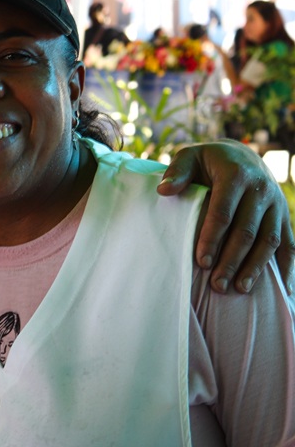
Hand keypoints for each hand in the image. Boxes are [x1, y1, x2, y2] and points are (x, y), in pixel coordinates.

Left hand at [159, 140, 293, 293]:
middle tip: (217, 284)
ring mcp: (276, 204)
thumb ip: (177, 172)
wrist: (242, 156)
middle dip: (232, 260)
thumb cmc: (208, 162)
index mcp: (236, 176)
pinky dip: (287, 266)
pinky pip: (289, 243)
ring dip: (255, 266)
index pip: (223, 212)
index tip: (201, 262)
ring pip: (269, 240)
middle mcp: (261, 190)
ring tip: (240, 289)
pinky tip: (283, 290)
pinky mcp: (284, 216)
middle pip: (247, 231)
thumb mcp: (190, 157)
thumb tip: (164, 191)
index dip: (212, 238)